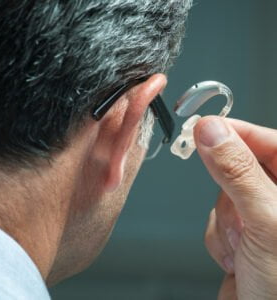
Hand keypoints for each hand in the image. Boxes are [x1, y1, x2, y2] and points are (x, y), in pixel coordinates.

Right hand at [194, 116, 276, 299]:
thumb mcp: (265, 220)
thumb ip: (236, 171)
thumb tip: (211, 131)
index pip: (267, 140)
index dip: (235, 132)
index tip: (204, 127)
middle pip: (238, 168)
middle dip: (229, 194)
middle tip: (237, 213)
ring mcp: (261, 215)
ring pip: (222, 195)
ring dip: (224, 223)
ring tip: (243, 248)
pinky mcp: (242, 232)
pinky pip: (216, 218)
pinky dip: (218, 238)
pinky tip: (236, 259)